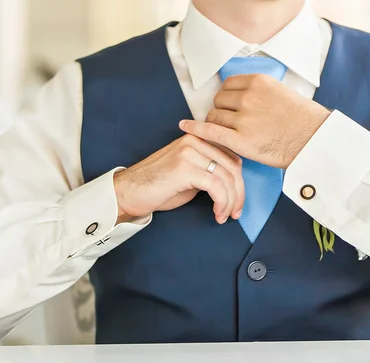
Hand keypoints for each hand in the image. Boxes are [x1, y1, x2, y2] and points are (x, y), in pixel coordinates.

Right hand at [113, 134, 243, 223]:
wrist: (129, 192)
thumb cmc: (157, 187)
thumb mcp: (190, 175)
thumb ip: (210, 172)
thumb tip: (234, 185)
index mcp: (198, 139)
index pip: (232, 157)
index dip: (240, 182)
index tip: (238, 202)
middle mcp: (195, 141)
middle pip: (233, 167)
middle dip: (239, 194)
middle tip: (236, 213)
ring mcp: (189, 153)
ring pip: (227, 178)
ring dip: (230, 202)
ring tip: (224, 216)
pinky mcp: (185, 168)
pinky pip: (216, 187)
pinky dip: (222, 203)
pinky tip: (217, 214)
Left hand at [179, 74, 330, 167]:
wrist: (315, 142)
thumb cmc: (305, 121)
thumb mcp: (284, 94)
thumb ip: (261, 93)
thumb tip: (243, 96)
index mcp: (259, 83)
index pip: (229, 85)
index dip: (227, 97)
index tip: (230, 106)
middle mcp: (249, 98)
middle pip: (219, 101)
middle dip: (221, 111)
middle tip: (229, 123)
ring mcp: (243, 120)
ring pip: (215, 117)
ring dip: (216, 124)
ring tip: (225, 133)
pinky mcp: (241, 141)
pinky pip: (211, 132)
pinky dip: (196, 128)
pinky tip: (184, 127)